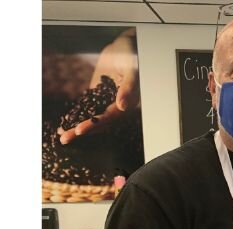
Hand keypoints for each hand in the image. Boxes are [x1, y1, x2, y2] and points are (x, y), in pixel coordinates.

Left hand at [58, 29, 139, 144]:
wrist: (124, 46)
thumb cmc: (130, 55)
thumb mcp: (131, 69)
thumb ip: (128, 88)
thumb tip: (122, 106)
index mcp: (127, 102)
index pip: (110, 117)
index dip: (95, 124)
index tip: (80, 130)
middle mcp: (117, 106)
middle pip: (99, 122)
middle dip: (81, 130)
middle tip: (65, 139)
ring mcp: (106, 101)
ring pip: (92, 118)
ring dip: (77, 127)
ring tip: (62, 135)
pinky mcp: (98, 95)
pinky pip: (87, 109)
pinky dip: (76, 116)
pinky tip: (64, 123)